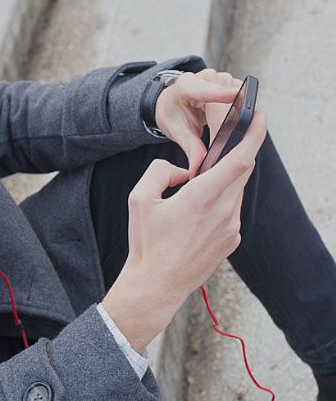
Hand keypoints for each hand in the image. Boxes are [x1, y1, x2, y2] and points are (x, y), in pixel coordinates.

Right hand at [102, 109, 267, 351]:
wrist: (156, 284)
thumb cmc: (146, 243)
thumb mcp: (139, 199)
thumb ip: (160, 171)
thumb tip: (181, 170)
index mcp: (202, 197)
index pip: (239, 159)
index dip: (254, 135)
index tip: (260, 116)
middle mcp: (224, 212)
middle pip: (242, 170)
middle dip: (238, 152)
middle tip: (226, 141)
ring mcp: (231, 228)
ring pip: (236, 190)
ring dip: (223, 180)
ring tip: (195, 190)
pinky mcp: (232, 240)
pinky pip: (231, 210)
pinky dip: (220, 201)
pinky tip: (195, 214)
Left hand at [154, 69, 241, 177]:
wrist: (174, 105)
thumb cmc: (174, 114)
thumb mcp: (177, 132)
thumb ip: (190, 148)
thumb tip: (198, 167)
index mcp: (187, 85)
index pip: (204, 90)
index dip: (220, 93)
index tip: (234, 95)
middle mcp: (208, 78)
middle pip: (226, 101)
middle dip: (228, 125)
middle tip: (226, 149)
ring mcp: (224, 80)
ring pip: (238, 101)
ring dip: (237, 122)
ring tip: (230, 143)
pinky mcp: (236, 87)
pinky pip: (243, 103)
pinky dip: (241, 119)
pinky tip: (237, 133)